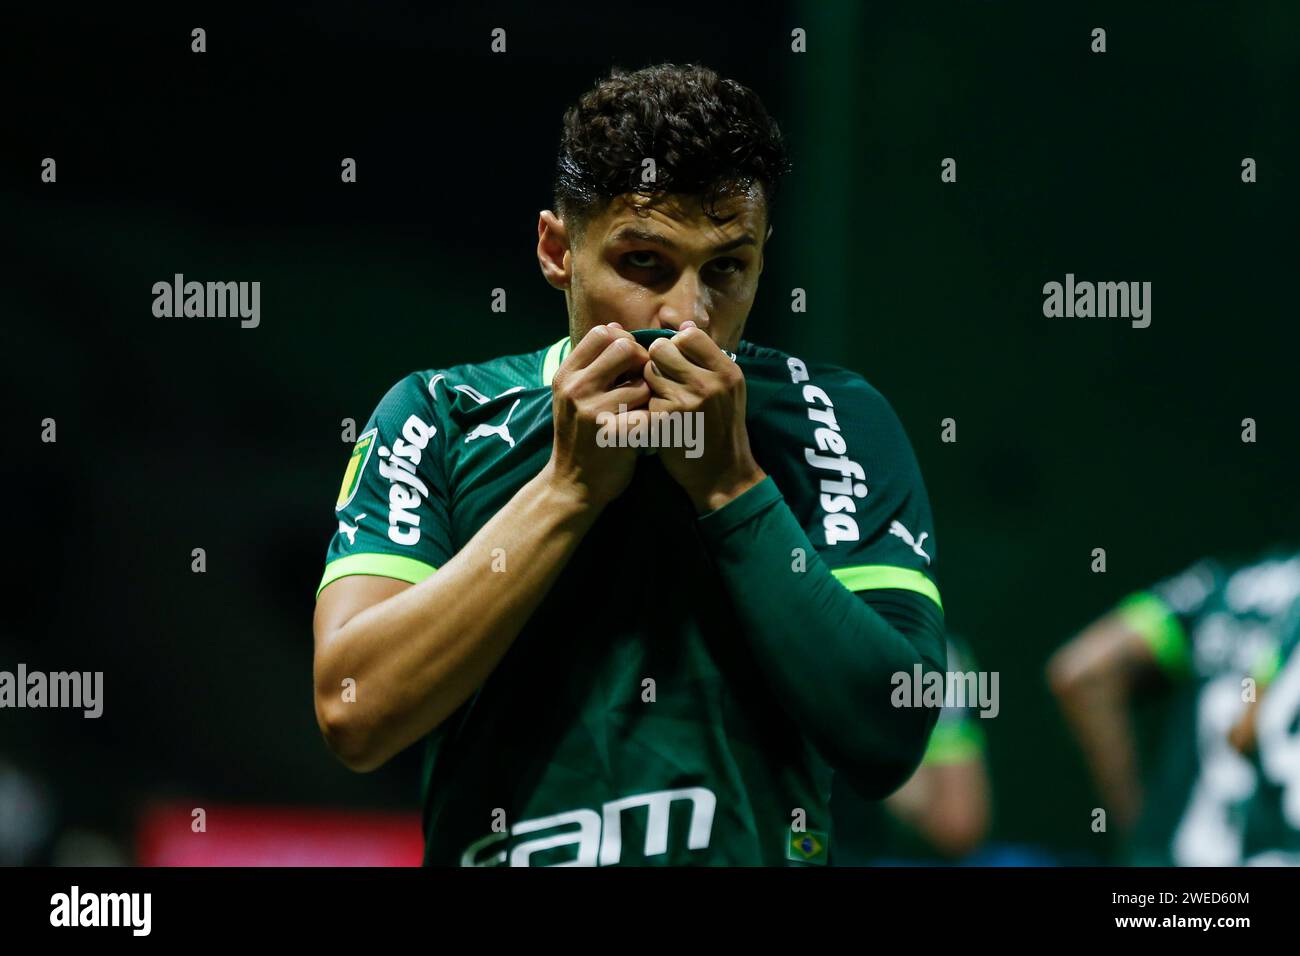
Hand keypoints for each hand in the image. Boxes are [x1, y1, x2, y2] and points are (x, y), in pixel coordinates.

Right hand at [544, 323, 651, 508]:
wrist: (572, 485)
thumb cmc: (581, 437)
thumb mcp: (573, 396)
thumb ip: (593, 364)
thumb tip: (616, 328)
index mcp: (566, 375)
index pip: (602, 333)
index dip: (624, 343)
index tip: (630, 364)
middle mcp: (575, 388)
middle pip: (625, 347)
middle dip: (642, 362)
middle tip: (644, 384)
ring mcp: (593, 410)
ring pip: (642, 381)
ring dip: (651, 394)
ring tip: (644, 411)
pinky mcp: (613, 433)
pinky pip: (649, 411)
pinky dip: (654, 419)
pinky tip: (647, 429)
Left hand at [643, 321, 765, 512]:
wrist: (723, 474)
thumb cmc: (722, 428)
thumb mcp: (728, 389)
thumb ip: (708, 359)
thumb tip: (684, 326)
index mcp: (727, 371)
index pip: (689, 335)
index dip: (677, 346)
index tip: (678, 364)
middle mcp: (710, 383)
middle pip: (662, 348)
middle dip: (658, 362)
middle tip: (665, 382)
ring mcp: (688, 401)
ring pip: (649, 371)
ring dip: (651, 384)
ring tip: (664, 401)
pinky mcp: (666, 420)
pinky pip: (644, 397)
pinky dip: (647, 407)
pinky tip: (660, 420)